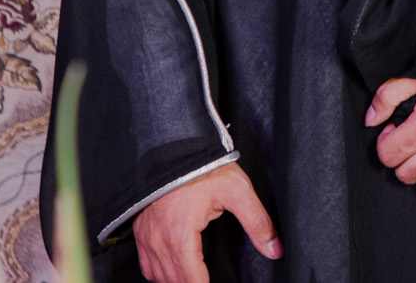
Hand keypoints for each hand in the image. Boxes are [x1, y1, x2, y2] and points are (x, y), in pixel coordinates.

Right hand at [132, 162, 280, 282]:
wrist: (174, 145)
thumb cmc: (203, 166)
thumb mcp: (237, 190)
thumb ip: (257, 222)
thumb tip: (274, 248)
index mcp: (180, 235)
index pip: (191, 280)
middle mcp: (158, 239)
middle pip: (174, 281)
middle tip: (208, 280)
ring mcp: (146, 235)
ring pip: (157, 276)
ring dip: (175, 280)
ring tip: (195, 278)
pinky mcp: (141, 229)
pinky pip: (146, 264)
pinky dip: (159, 272)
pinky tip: (175, 269)